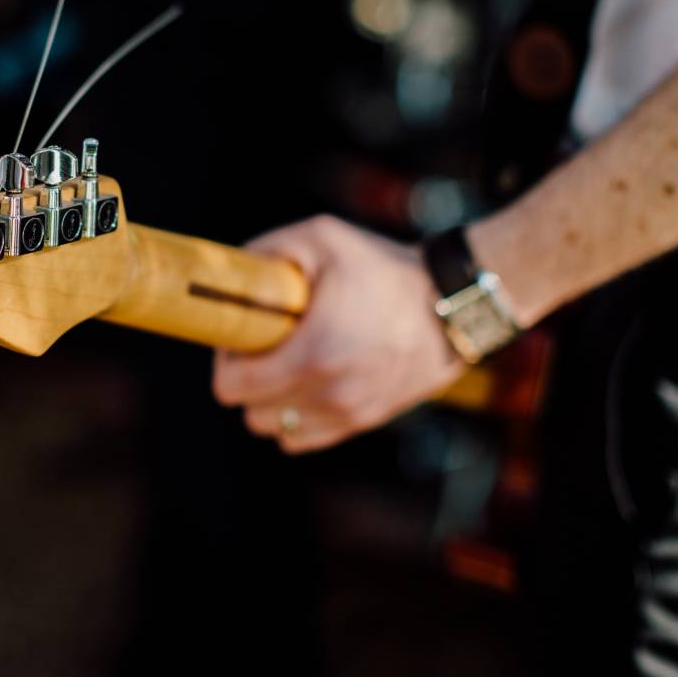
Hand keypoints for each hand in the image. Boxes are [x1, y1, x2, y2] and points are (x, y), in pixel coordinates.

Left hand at [212, 216, 465, 453]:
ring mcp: (348, 414)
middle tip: (267, 344)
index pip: (231, 388)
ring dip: (270, 401)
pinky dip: (296, 416)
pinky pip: (302, 438)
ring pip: (275, 429)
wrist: (450, 305)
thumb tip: (230, 277)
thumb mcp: (322, 238)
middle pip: (249, 412)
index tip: (244, 335)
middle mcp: (330, 394)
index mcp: (314, 354)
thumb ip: (267, 252)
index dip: (227, 359)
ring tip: (288, 363)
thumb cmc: (383, 268)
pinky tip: (309, 381)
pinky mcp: (363, 422)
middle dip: (248, 379)